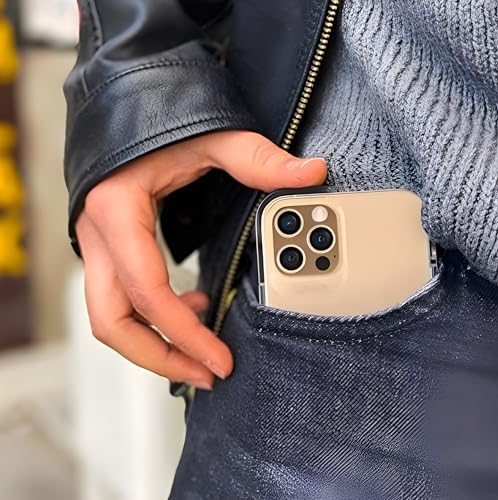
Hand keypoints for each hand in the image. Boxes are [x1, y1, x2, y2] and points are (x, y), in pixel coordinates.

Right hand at [76, 131, 325, 388]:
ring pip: (110, 318)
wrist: (123, 107)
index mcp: (116, 212)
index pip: (148, 291)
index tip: (221, 361)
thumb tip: (311, 172)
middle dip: (157, 357)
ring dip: (153, 343)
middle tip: (206, 375)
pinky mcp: (107, 249)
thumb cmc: (159, 119)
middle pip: (111, 322)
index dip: (185, 334)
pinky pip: (120, 300)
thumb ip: (257, 158)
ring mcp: (96, 244)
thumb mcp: (209, 138)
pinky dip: (153, 318)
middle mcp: (96, 235)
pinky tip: (189, 308)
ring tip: (201, 349)